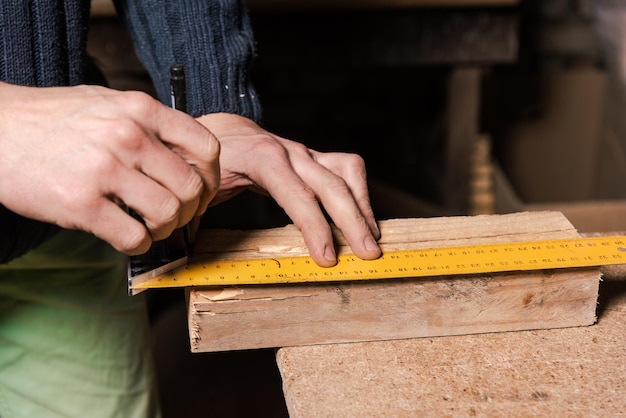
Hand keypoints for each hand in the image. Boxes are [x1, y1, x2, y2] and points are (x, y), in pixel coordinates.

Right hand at [0, 82, 219, 254]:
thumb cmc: (54, 119)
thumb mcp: (109, 103)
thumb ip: (150, 125)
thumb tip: (189, 159)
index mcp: (141, 109)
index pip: (207, 149)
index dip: (212, 178)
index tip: (202, 192)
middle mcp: (129, 136)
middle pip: (191, 188)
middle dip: (189, 211)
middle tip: (174, 218)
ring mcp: (105, 169)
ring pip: (168, 215)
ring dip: (164, 230)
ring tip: (148, 227)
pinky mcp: (80, 202)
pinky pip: (133, 237)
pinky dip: (138, 244)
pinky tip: (126, 237)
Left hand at [196, 113, 380, 266]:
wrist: (218, 124)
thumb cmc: (205, 157)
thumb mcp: (196, 183)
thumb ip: (193, 213)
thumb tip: (180, 248)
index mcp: (260, 157)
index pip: (296, 192)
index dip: (315, 226)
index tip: (328, 258)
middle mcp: (289, 151)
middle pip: (332, 183)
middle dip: (353, 221)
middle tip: (368, 255)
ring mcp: (305, 152)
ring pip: (347, 171)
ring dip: (363, 205)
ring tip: (371, 239)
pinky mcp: (314, 157)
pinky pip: (346, 169)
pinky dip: (359, 193)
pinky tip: (361, 218)